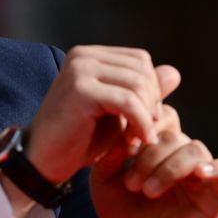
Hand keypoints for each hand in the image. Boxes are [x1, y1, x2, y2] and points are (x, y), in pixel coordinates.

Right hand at [22, 46, 180, 184]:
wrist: (43, 161)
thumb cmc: (79, 140)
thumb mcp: (117, 114)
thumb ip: (142, 93)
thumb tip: (174, 72)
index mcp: (89, 56)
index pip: (140, 60)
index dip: (152, 89)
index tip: (146, 120)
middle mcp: (82, 56)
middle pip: (141, 69)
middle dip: (151, 102)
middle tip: (145, 132)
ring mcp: (79, 69)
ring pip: (138, 84)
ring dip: (146, 115)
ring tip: (138, 139)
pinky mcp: (80, 89)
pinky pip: (127, 101)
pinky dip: (140, 123)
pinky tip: (138, 142)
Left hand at [90, 104, 217, 217]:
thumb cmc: (122, 215)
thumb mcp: (105, 180)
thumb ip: (110, 151)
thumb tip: (123, 124)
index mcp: (156, 145)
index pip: (157, 114)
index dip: (140, 124)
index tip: (121, 148)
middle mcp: (181, 154)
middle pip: (172, 131)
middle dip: (148, 154)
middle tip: (131, 183)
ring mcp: (201, 173)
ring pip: (194, 148)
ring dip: (168, 166)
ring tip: (147, 191)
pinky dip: (214, 167)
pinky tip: (195, 176)